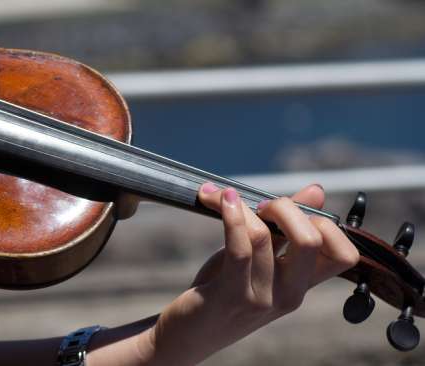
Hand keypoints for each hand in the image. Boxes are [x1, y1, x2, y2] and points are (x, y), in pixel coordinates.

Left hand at [139, 184, 358, 365]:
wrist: (189, 334)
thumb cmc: (223, 289)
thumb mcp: (260, 258)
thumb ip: (286, 228)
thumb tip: (317, 190)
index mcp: (302, 284)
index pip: (344, 254)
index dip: (323, 223)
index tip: (291, 213)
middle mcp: (289, 294)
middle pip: (311, 240)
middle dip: (286, 207)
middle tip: (260, 206)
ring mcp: (261, 298)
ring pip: (264, 235)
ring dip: (243, 206)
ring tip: (225, 197)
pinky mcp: (230, 295)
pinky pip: (238, 248)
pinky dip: (230, 216)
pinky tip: (217, 200)